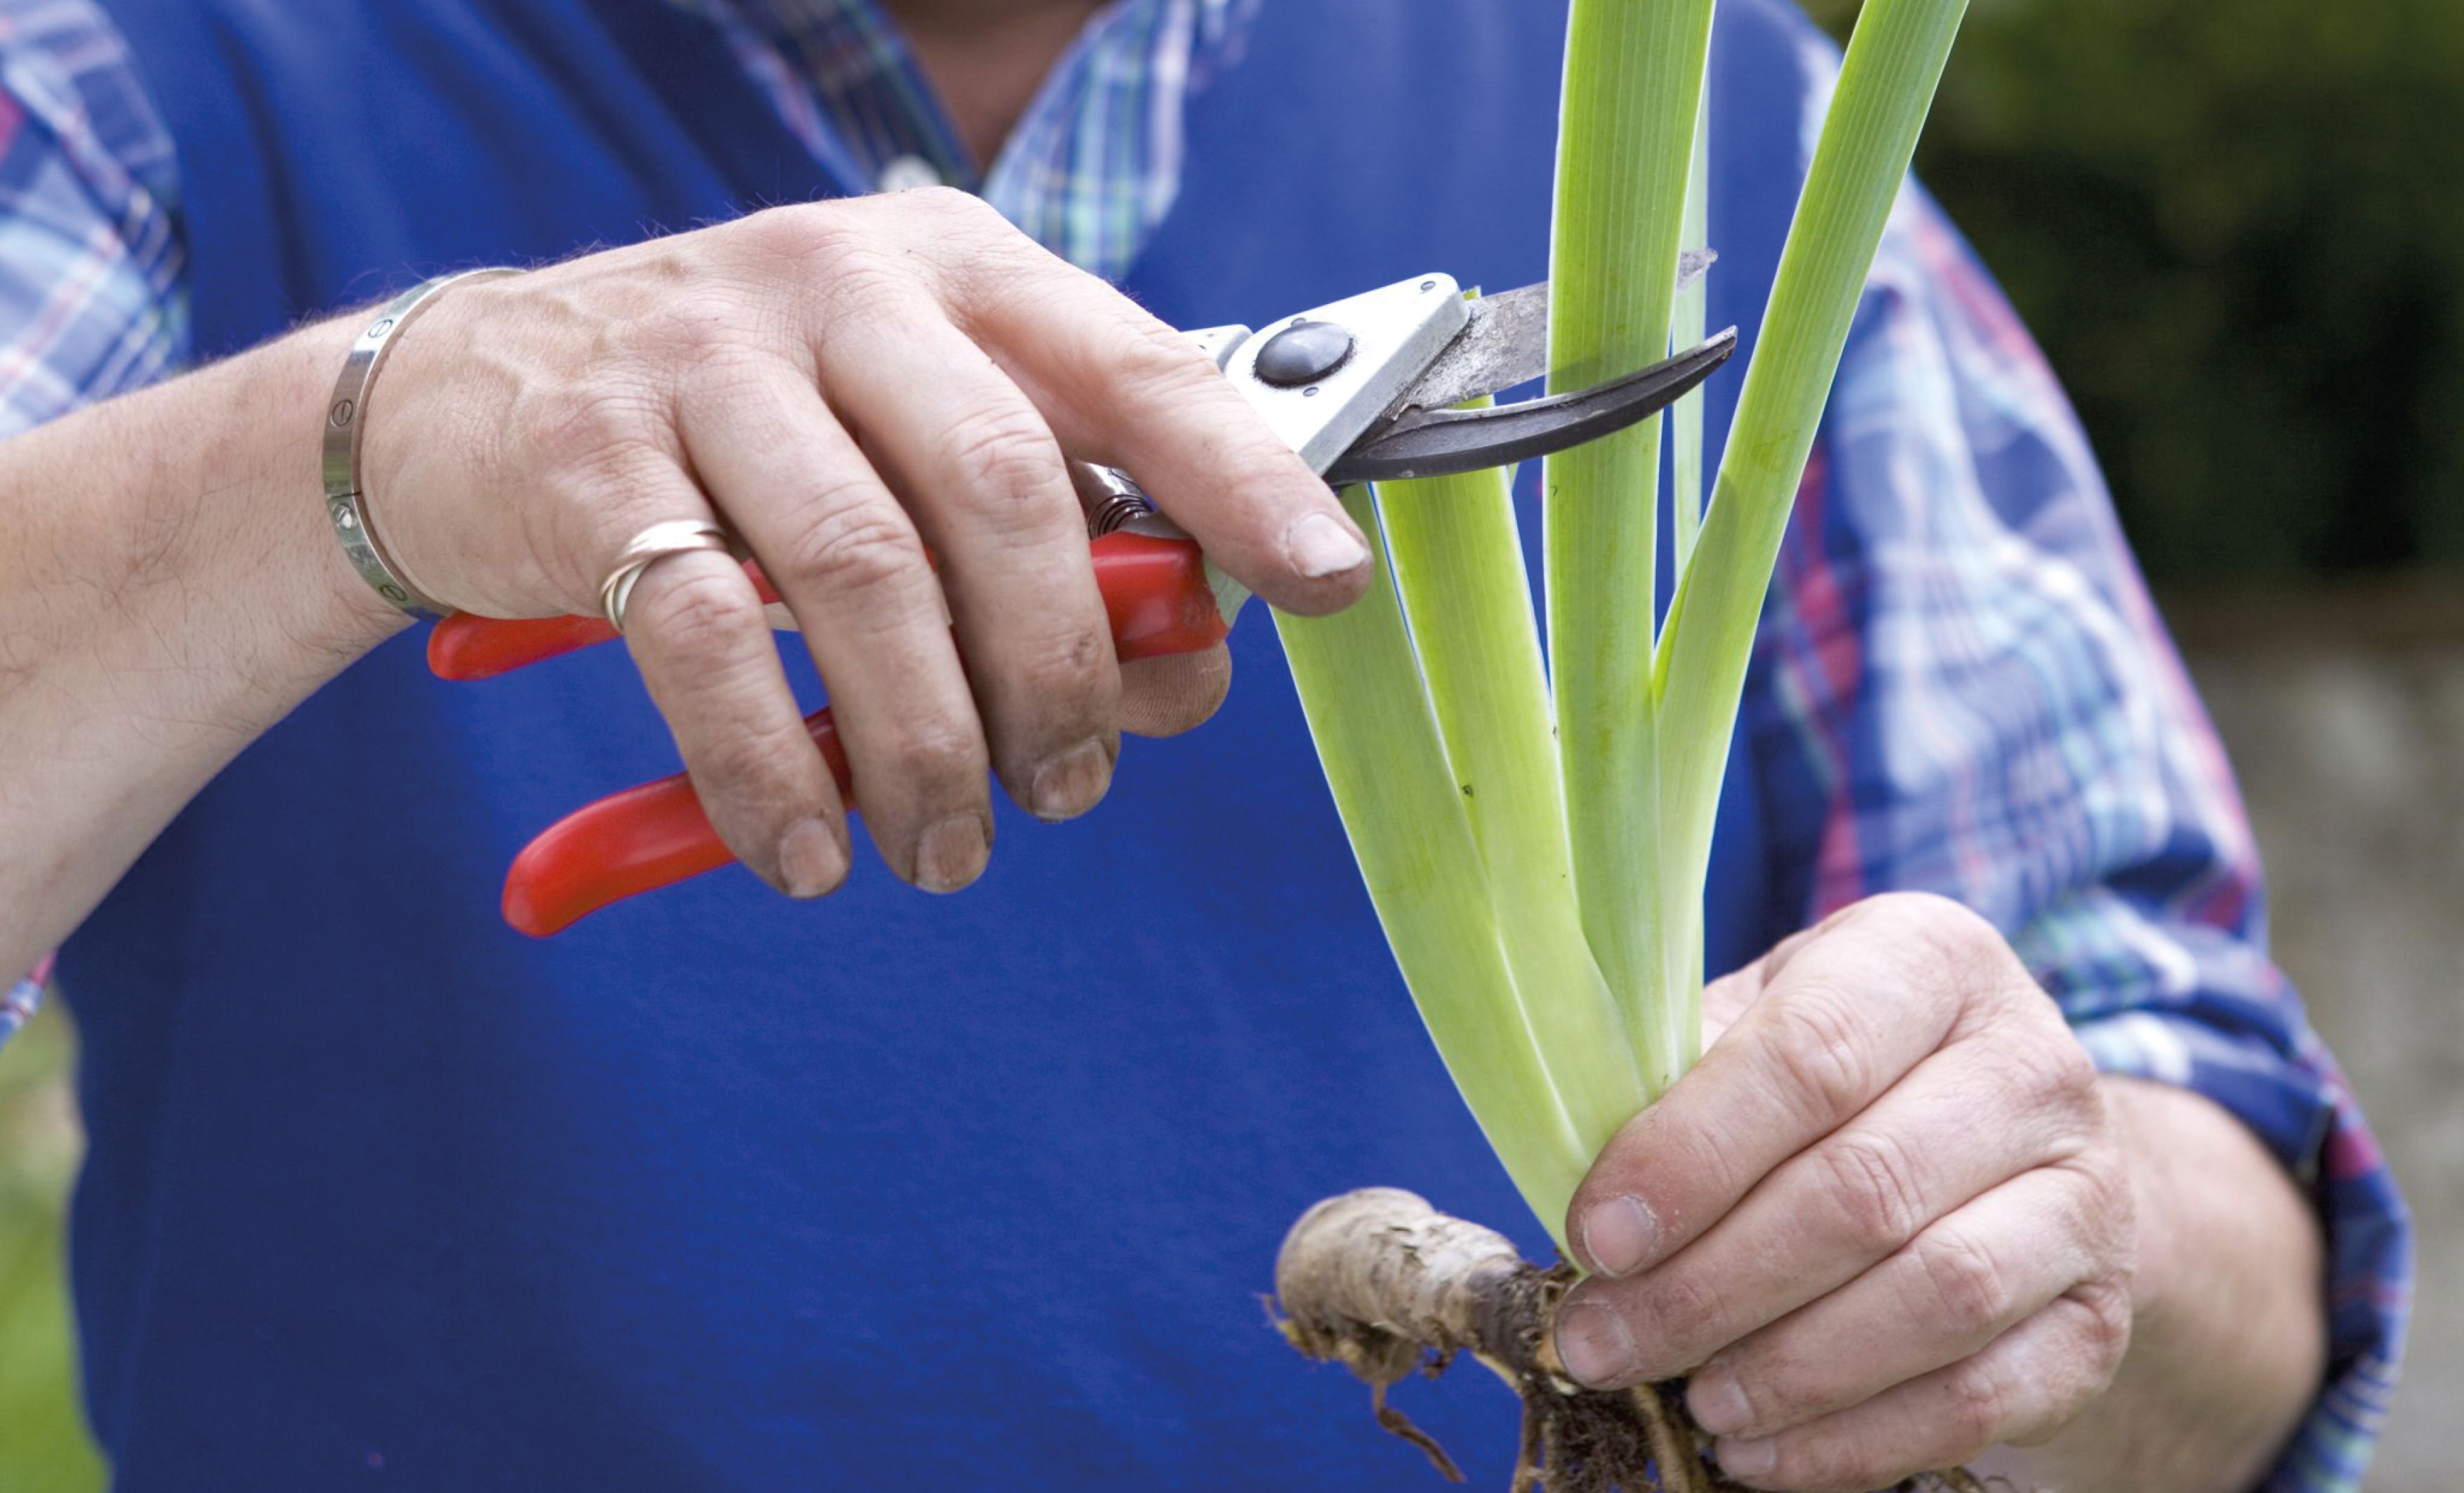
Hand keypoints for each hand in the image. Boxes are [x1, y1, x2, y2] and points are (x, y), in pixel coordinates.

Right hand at [358, 189, 1368, 896]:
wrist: (462, 399)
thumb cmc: (742, 440)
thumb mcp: (910, 442)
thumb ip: (1052, 538)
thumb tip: (1191, 665)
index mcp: (956, 271)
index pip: (1137, 366)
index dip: (1243, 480)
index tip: (1323, 581)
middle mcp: (840, 287)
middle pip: (1005, 490)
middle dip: (1063, 671)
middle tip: (1066, 787)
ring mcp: (705, 362)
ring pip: (867, 575)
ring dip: (929, 745)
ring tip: (943, 844)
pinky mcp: (589, 462)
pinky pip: (708, 642)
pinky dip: (770, 772)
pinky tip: (805, 852)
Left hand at [1554, 892, 2135, 1490]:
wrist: (2005, 1148)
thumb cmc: (1835, 1074)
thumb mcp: (1756, 1025)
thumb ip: (1676, 1078)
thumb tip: (1578, 1185)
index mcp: (1930, 960)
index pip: (1810, 1056)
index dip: (1693, 1154)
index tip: (1597, 1235)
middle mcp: (2032, 1065)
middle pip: (1864, 1190)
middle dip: (1711, 1285)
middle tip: (1604, 1343)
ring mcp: (2086, 1195)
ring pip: (1937, 1298)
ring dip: (1789, 1370)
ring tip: (1688, 1400)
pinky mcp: (2099, 1318)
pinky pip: (1983, 1397)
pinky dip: (1859, 1440)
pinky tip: (1759, 1451)